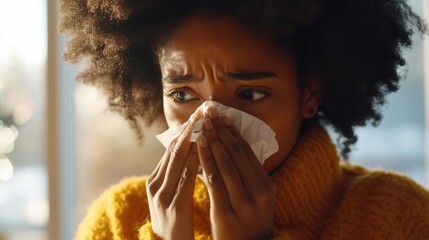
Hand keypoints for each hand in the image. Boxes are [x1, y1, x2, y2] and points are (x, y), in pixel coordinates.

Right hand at [146, 112, 201, 239]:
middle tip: (202, 110)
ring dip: (192, 139)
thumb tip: (193, 151)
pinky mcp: (173, 206)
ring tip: (204, 122)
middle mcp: (156, 183)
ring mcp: (162, 194)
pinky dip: (193, 162)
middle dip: (189, 128)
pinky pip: (184, 179)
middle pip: (174, 149)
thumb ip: (179, 175)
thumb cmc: (175, 222)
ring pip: (177, 159)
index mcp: (155, 179)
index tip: (199, 113)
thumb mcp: (172, 195)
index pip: (172, 148)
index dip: (186, 130)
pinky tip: (203, 151)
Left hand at [197, 109, 275, 239]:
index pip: (248, 152)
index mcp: (267, 185)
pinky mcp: (227, 213)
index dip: (234, 133)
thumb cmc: (248, 222)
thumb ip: (249, 176)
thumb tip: (234, 146)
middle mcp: (260, 192)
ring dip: (212, 141)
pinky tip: (197, 148)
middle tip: (210, 114)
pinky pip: (214, 181)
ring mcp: (245, 203)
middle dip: (221, 132)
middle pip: (237, 154)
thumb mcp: (256, 198)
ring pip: (225, 164)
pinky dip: (205, 161)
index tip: (223, 117)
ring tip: (202, 125)